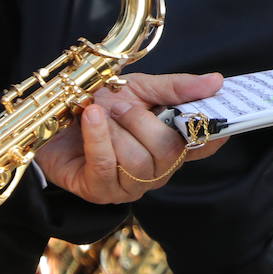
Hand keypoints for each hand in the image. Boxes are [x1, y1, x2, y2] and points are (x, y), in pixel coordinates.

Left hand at [36, 72, 226, 203]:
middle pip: (167, 150)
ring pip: (137, 160)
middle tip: (119, 104)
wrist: (52, 120)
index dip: (214, 137)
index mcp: (172, 145)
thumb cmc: (99, 105)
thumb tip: (217, 81)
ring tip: (97, 113)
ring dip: (113, 128)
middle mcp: (157, 170)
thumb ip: (177, 87)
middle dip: (139, 120)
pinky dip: (98, 137)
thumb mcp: (139, 88)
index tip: (220, 124)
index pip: (204, 147)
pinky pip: (107, 165)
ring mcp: (130, 186)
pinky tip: (90, 117)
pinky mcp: (100, 191)